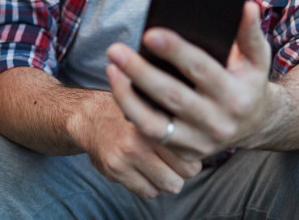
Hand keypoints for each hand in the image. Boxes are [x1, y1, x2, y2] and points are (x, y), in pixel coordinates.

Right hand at [73, 91, 200, 198]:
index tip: (186, 152)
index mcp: (156, 119)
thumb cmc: (131, 114)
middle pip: (185, 173)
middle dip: (182, 171)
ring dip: (166, 180)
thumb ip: (175, 121)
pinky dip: (149, 186)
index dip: (192, 156)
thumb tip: (207, 139)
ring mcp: (127, 156)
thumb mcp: (153, 106)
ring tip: (158, 166)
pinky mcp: (116, 170)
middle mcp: (142, 138)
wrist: (90, 117)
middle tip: (173, 162)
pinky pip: (148, 192)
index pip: (192, 152)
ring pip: (168, 185)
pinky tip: (142, 172)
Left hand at [106, 2, 272, 160]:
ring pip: (154, 124)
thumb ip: (250, 33)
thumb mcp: (256, 58)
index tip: (149, 33)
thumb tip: (246, 6)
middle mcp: (218, 122)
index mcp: (236, 95)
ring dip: (127, 97)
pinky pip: (150, 134)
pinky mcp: (184, 152)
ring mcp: (200, 142)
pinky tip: (118, 87)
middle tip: (115, 50)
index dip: (175, 51)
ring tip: (111, 69)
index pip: (201, 69)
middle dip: (141, 72)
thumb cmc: (247, 81)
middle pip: (172, 97)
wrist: (252, 124)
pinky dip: (131, 111)